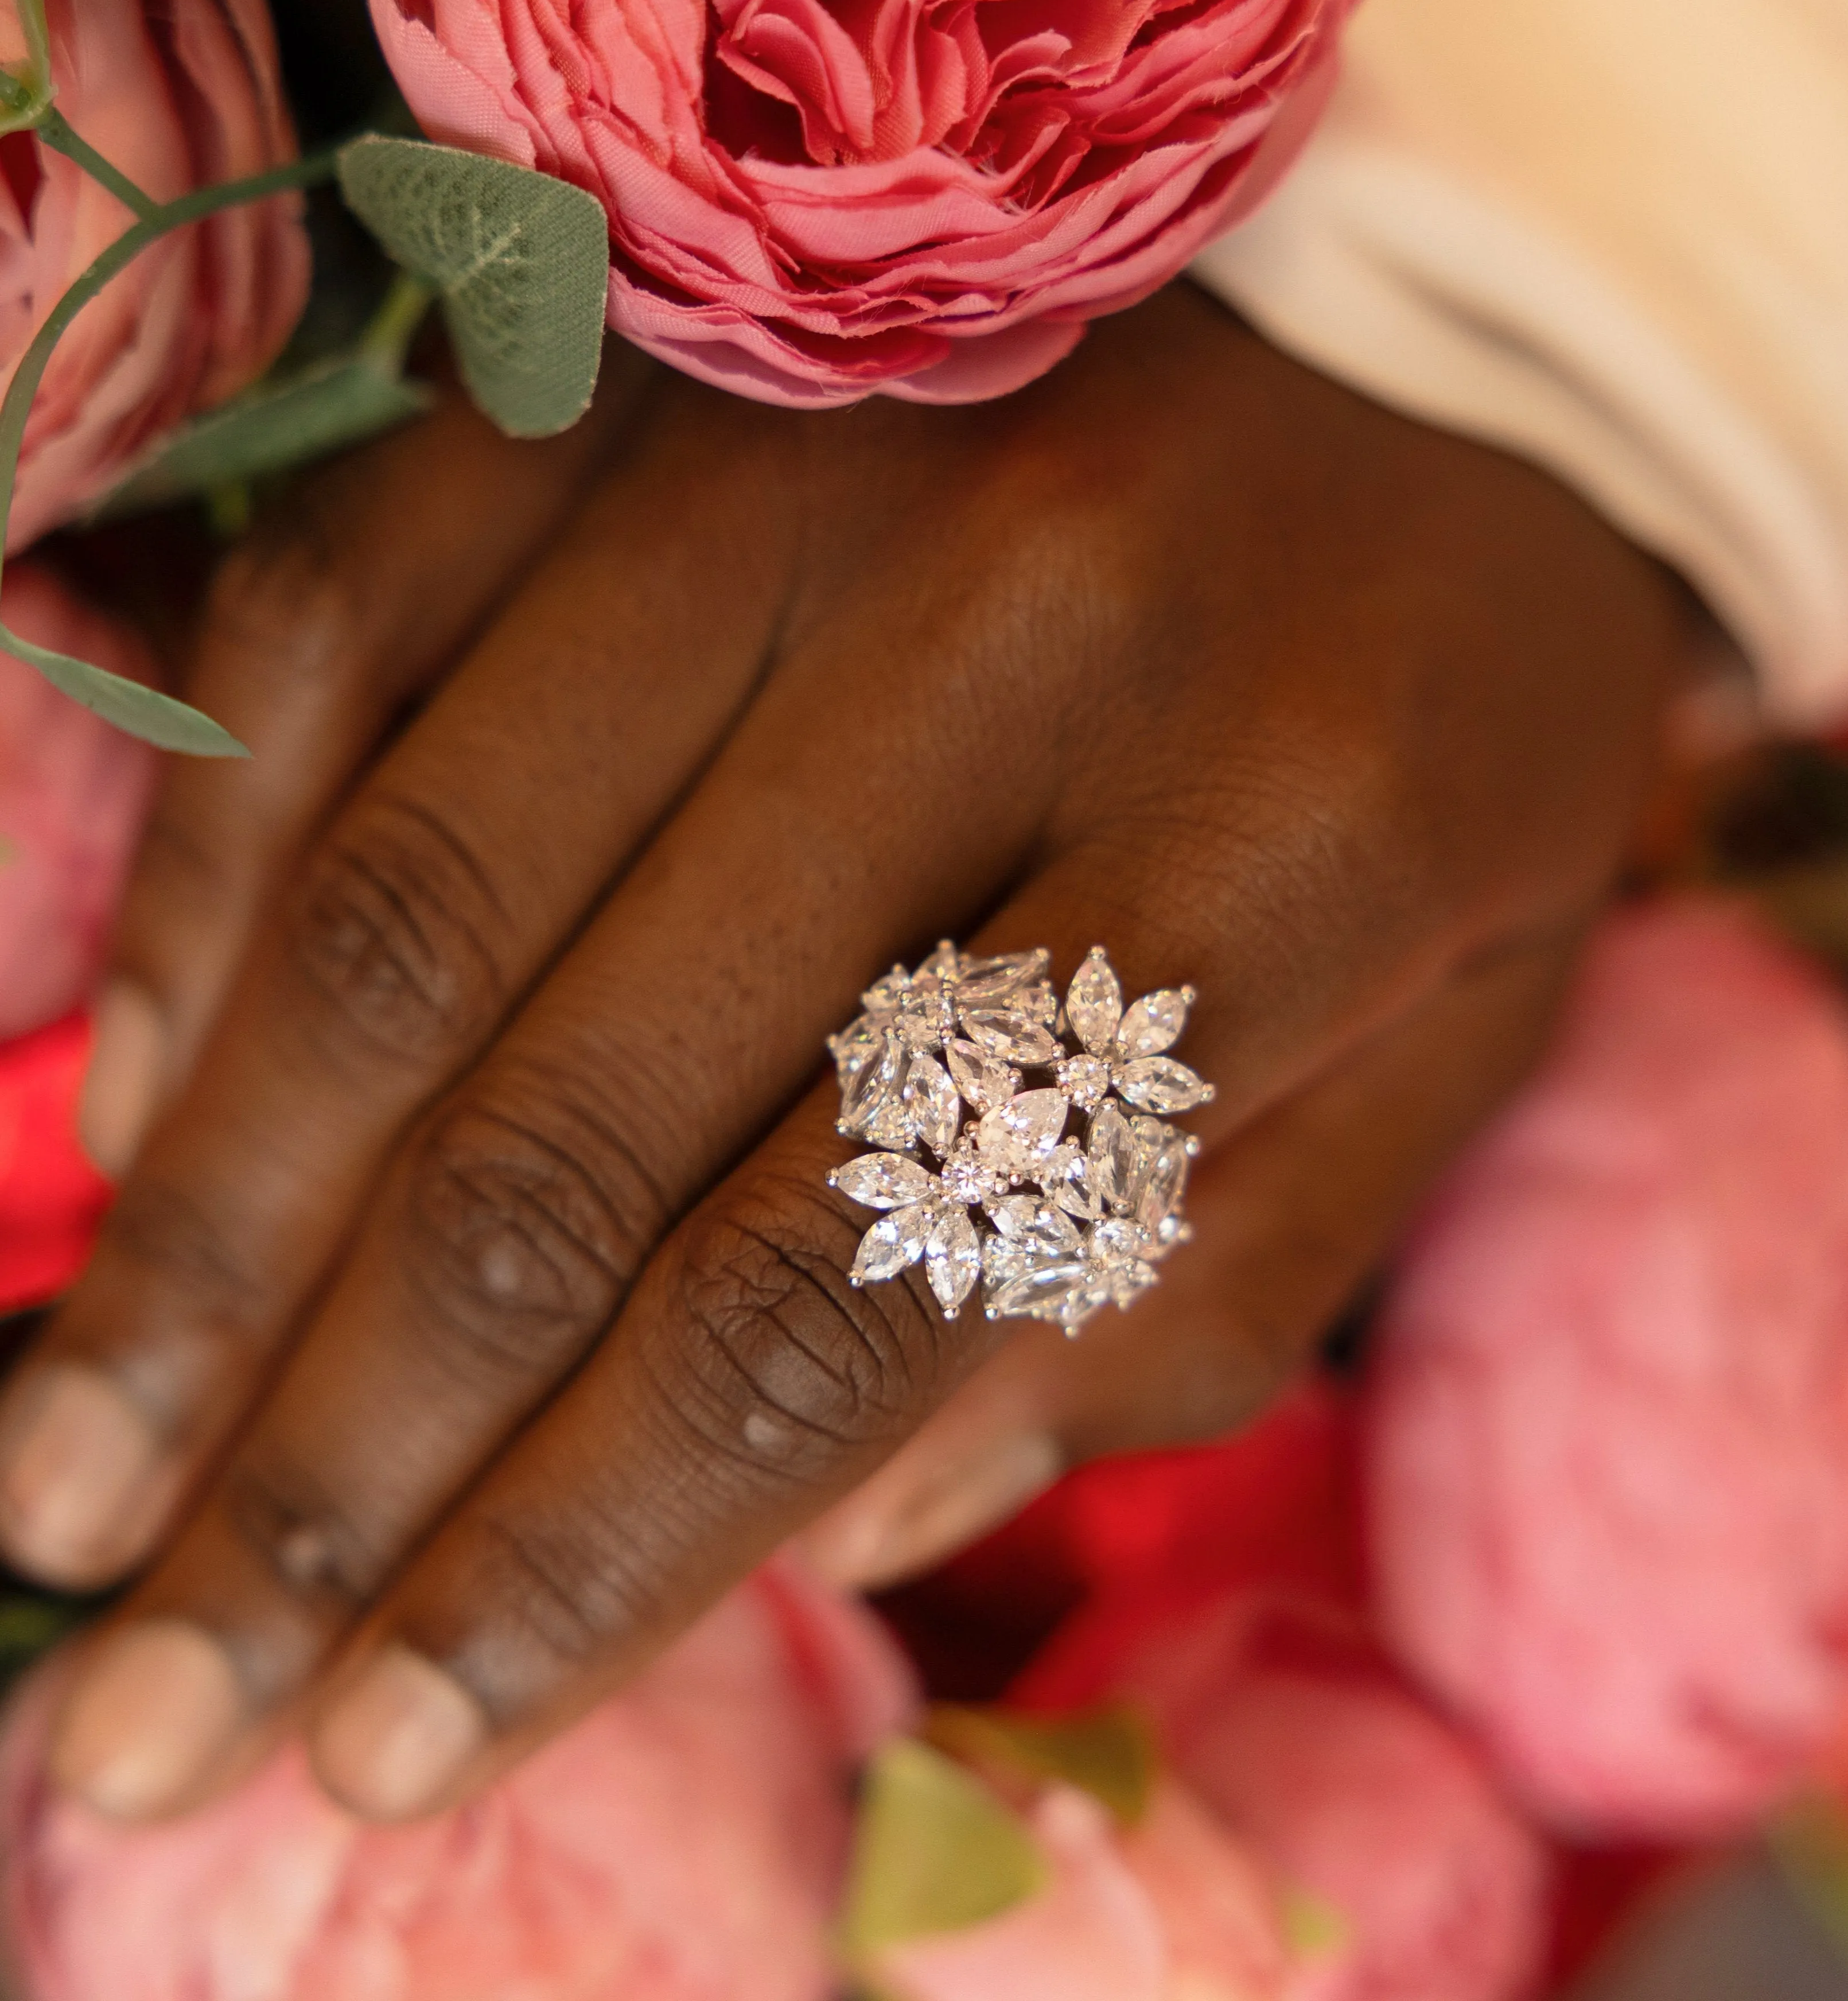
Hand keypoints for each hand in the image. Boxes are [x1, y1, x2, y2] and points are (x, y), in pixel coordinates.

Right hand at [0, 284, 1684, 1821]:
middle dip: (345, 1457)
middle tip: (170, 1706)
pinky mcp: (654, 363)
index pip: (868, 1267)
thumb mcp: (1442, 1043)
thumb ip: (1183, 1294)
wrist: (1461, 353)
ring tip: (83, 1482)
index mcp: (1276, 848)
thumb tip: (838, 1522)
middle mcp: (1017, 633)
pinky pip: (350, 628)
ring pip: (419, 899)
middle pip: (593, 1122)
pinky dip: (223, 893)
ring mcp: (801, 463)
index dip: (601, 1544)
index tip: (400, 1741)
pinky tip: (154, 1112)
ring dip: (218, 1233)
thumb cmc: (1462, 749)